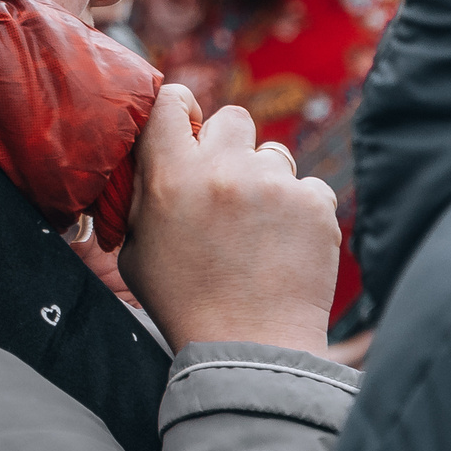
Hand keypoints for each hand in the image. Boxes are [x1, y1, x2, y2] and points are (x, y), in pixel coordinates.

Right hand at [118, 84, 339, 354]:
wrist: (250, 350)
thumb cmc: (184, 303)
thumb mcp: (136, 250)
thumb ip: (139, 198)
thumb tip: (146, 164)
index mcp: (171, 175)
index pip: (172, 100)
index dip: (179, 110)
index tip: (186, 130)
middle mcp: (222, 169)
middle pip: (231, 117)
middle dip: (229, 145)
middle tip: (225, 185)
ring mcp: (273, 184)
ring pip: (273, 153)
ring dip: (266, 180)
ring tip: (258, 229)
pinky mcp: (314, 204)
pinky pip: (309, 187)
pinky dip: (300, 211)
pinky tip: (285, 246)